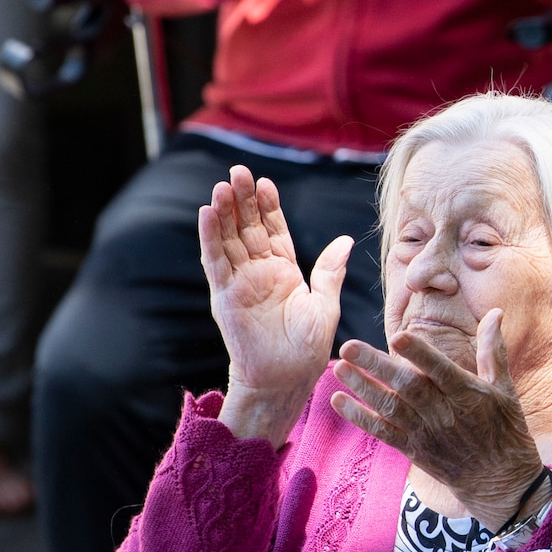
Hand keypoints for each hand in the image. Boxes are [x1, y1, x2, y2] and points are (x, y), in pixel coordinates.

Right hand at [199, 166, 350, 443]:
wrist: (285, 380)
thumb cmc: (306, 350)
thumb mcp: (325, 306)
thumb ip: (330, 272)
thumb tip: (345, 240)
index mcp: (283, 271)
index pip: (273, 230)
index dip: (268, 207)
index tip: (266, 183)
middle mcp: (258, 272)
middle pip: (247, 227)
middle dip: (243, 200)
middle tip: (238, 171)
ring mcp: (239, 282)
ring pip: (228, 239)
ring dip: (224, 212)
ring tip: (222, 185)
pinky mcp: (224, 296)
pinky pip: (215, 261)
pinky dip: (210, 237)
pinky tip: (207, 213)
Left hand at [331, 310, 545, 526]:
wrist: (499, 481)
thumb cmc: (505, 429)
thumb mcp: (504, 389)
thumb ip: (493, 351)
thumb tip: (495, 312)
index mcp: (467, 394)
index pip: (440, 370)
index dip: (419, 354)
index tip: (397, 336)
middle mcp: (444, 414)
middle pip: (407, 387)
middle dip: (376, 366)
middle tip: (349, 345)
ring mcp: (426, 433)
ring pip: (390, 408)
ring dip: (362, 388)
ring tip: (338, 367)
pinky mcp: (413, 449)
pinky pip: (383, 432)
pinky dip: (360, 418)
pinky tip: (338, 401)